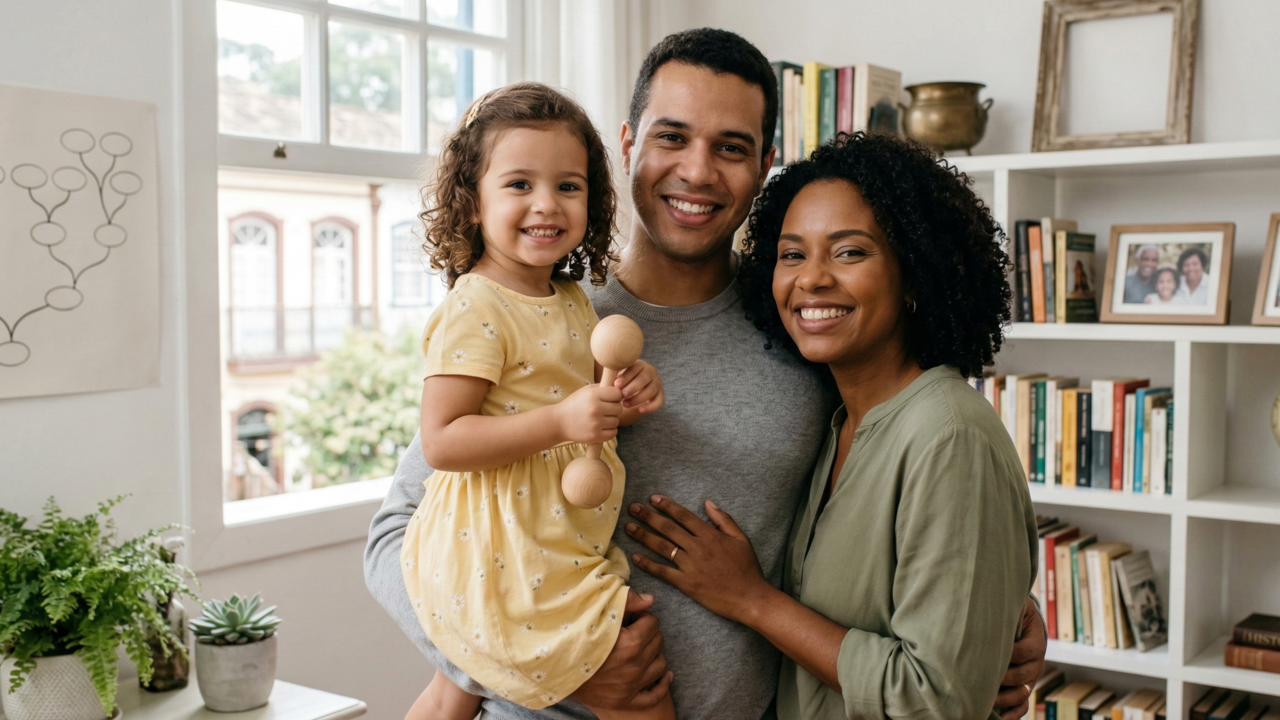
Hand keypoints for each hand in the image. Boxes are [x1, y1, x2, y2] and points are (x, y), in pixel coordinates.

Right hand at [554, 383, 622, 443]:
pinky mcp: (595, 436)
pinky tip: (601, 427)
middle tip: (604, 410)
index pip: (618, 394)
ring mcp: (596, 424)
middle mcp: (596, 409)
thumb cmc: (574, 404)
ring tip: (600, 419)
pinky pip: (613, 433)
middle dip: (613, 409)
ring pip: (617, 421)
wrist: (559, 422)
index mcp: (594, 395)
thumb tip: (620, 385)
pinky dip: (609, 431)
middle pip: (619, 408)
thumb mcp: (586, 391)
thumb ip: (602, 387)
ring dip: (611, 420)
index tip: (609, 399)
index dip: (615, 396)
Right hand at [571, 591, 672, 709]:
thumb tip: (650, 599)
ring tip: (642, 648)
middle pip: (658, 642)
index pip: (652, 622)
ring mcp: (631, 686)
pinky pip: (655, 695)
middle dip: (649, 633)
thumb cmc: (572, 637)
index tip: (632, 617)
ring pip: (661, 665)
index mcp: (629, 644)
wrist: (553, 669)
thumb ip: (625, 602)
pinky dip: (662, 684)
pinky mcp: (626, 701)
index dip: (642, 616)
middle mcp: (634, 666)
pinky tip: (664, 675)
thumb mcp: (595, 614)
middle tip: (635, 630)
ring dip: (655, 654)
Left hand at [614, 360, 663, 414]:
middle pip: (644, 378)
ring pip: (651, 390)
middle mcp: (650, 372)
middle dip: (632, 387)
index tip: (616, 385)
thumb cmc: (621, 382)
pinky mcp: (660, 394)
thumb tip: (606, 382)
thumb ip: (613, 376)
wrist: (631, 389)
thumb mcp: (617, 376)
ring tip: (625, 404)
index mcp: (639, 364)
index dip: (626, 377)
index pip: (635, 368)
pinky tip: (640, 410)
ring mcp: (657, 383)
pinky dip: (651, 407)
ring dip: (638, 398)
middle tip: (622, 395)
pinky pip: (659, 401)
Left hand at [625, 496, 771, 623]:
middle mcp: (698, 548)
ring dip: (644, 536)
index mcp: (711, 536)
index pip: (684, 516)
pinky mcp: (687, 584)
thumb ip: (724, 520)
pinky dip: (648, 564)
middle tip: (633, 508)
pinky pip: (663, 572)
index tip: (653, 499)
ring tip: (629, 527)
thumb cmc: (747, 569)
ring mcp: (691, 566)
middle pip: (668, 528)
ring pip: (663, 547)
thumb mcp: (741, 539)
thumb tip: (708, 503)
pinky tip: (635, 557)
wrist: (750, 598)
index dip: (667, 506)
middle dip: (648, 516)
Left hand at [994, 597, 1046, 718]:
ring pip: (1021, 693)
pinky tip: (1002, 718)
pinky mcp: (1024, 687)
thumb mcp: (1014, 605)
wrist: (1023, 621)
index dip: (1006, 654)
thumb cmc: (1012, 612)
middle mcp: (1036, 663)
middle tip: (977, 678)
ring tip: (985, 701)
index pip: (1023, 652)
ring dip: (1004, 699)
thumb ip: (1006, 607)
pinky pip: (1023, 705)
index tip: (984, 654)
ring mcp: (1031, 678)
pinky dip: (1013, 713)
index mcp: (1036, 642)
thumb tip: (986, 602)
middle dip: (1000, 678)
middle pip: (1021, 676)